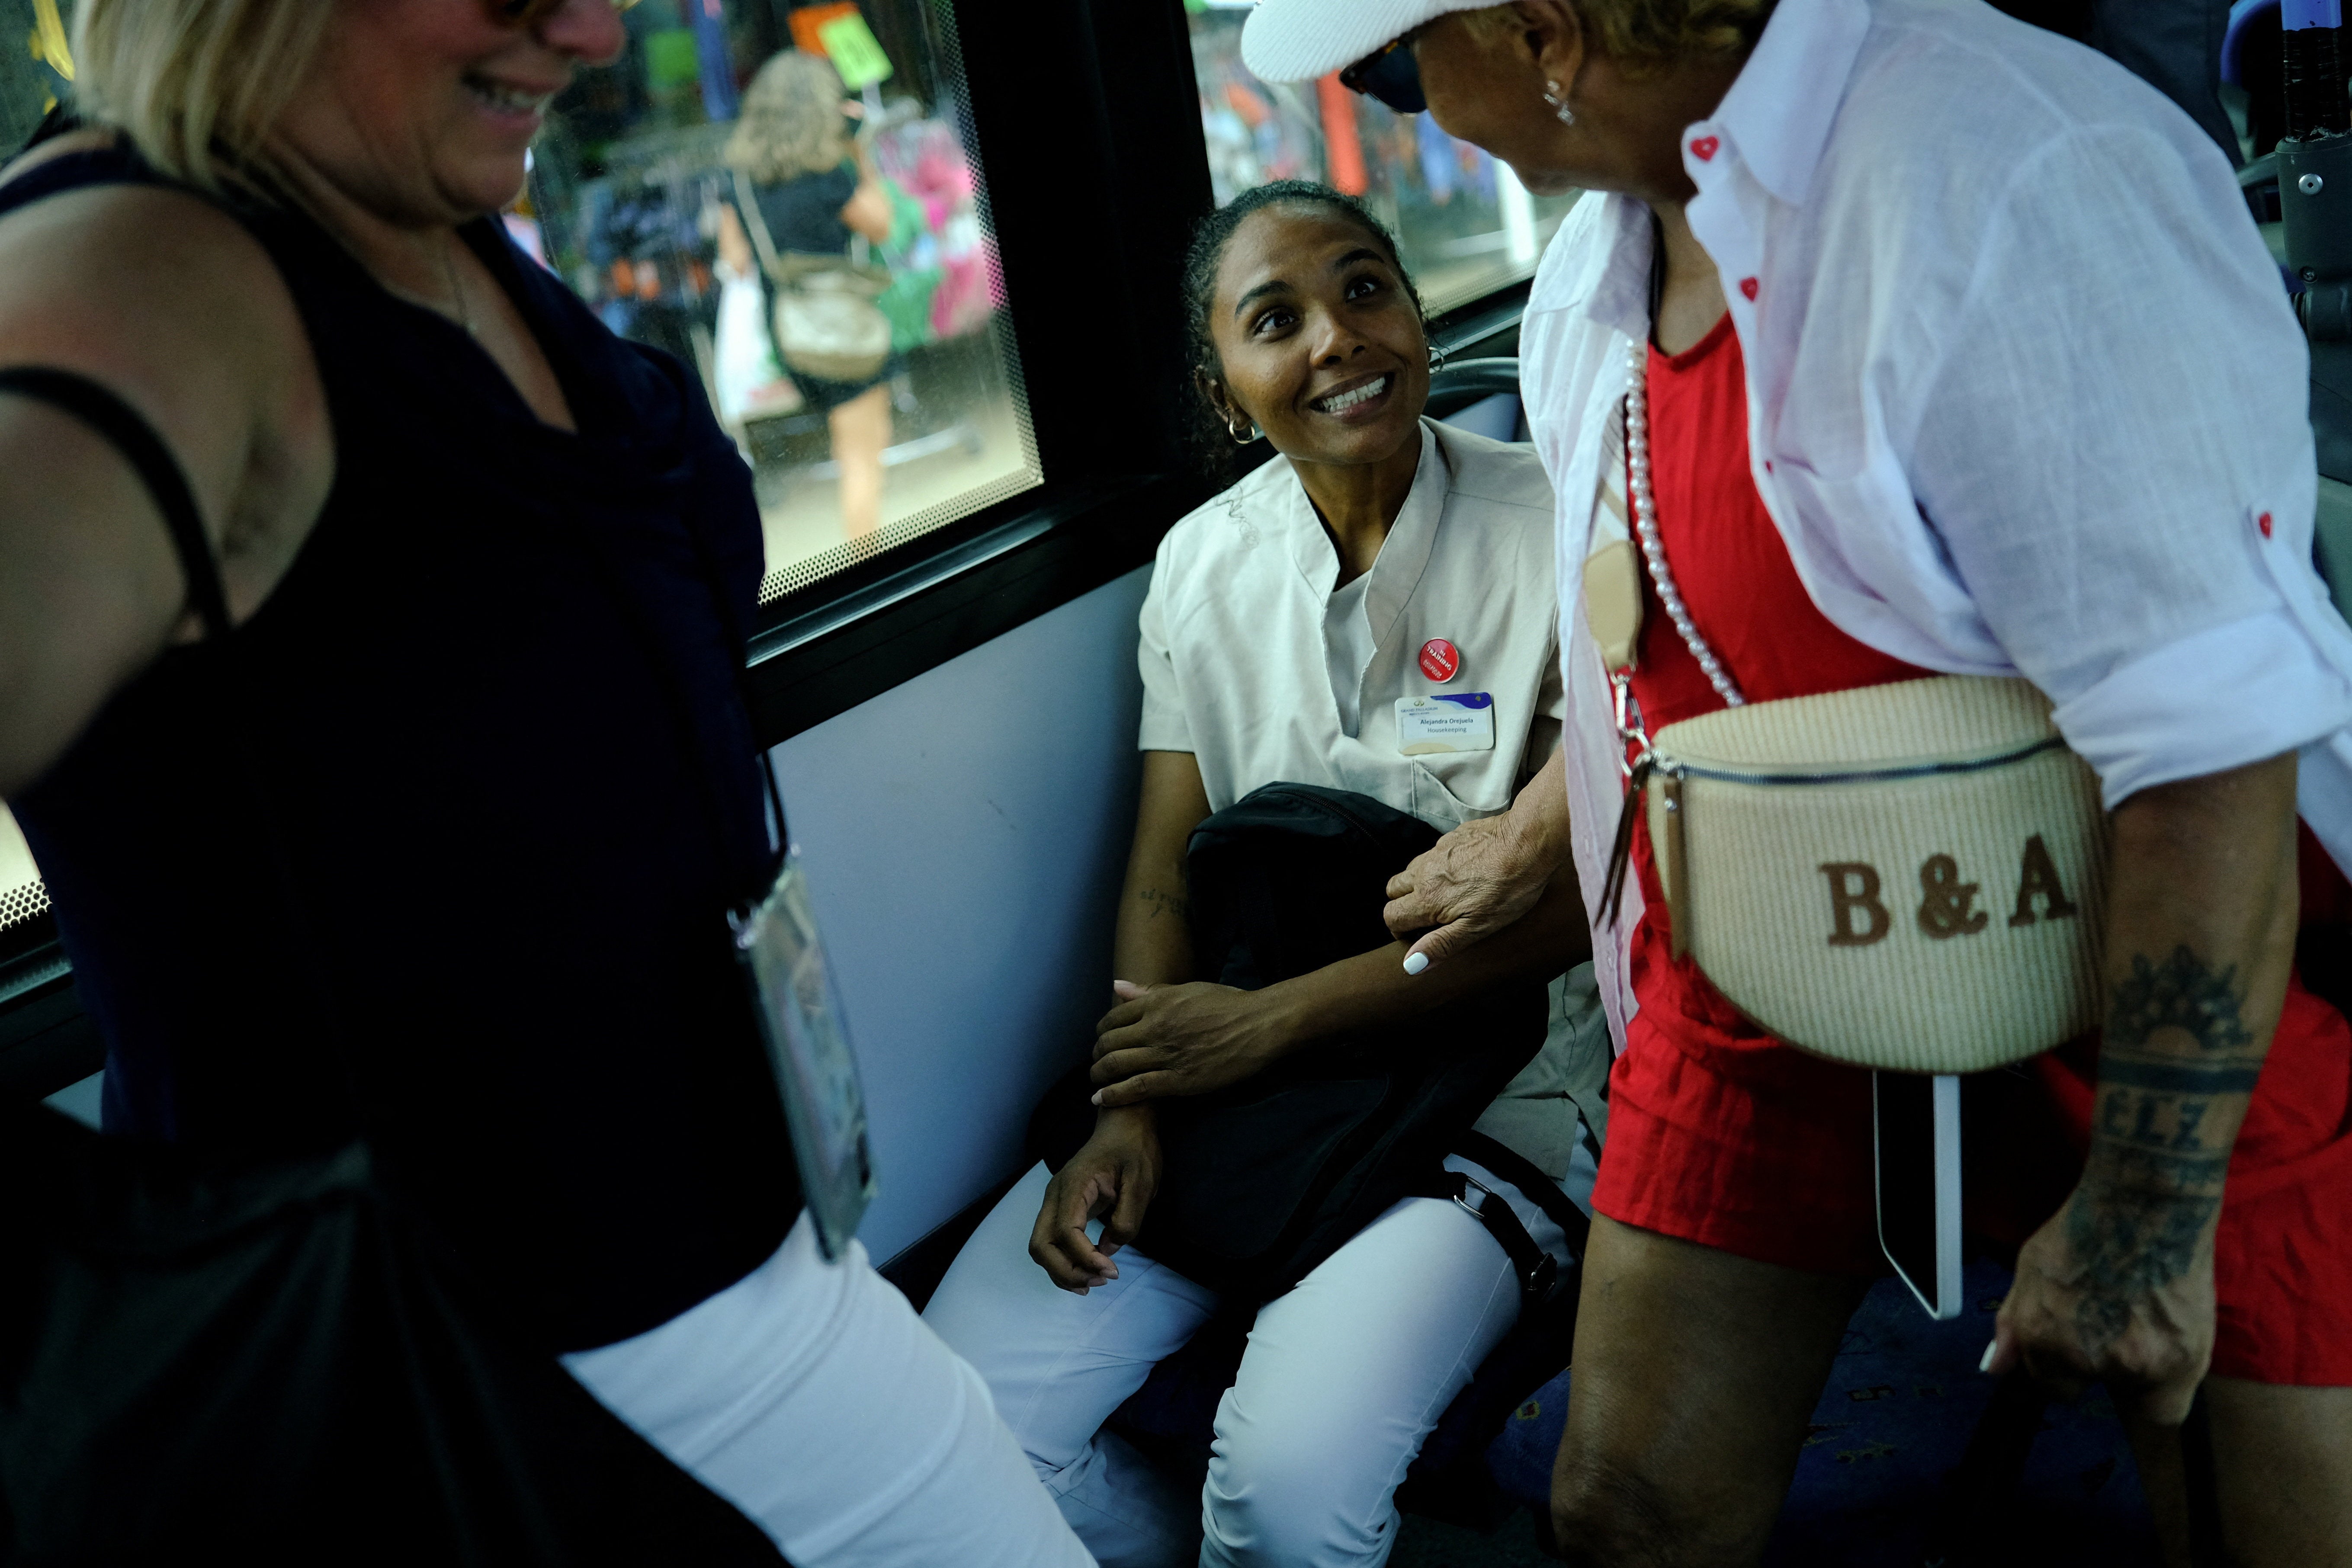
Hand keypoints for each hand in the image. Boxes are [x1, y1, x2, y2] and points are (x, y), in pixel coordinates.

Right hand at [1029, 1106, 1160, 1291]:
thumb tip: (1109, 1250)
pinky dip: (1062, 1263)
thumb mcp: (1141, 1181)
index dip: (1085, 1258)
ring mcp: (1054, 1201)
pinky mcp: (1060, 1208)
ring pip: (1040, 1247)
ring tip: (1093, 1283)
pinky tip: (1085, 1273)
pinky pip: (1050, 1242)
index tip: (1111, 1272)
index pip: (1066, 1231)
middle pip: (1040, 1245)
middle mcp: (1055, 1194)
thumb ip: (1127, 1218)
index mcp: (1074, 1184)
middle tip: (1099, 1282)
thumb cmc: (1134, 1148)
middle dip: (1066, 1271)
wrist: (1123, 1125)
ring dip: (1062, 1271)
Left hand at [1088, 980, 1291, 1106]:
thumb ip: (1150, 991)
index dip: (1102, 1031)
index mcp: (1157, 1003)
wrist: (1259, 1025)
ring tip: (1096, 1082)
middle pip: (1109, 1042)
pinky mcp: (1178, 1080)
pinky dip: (1113, 1095)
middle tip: (1096, 1063)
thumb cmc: (1229, 1004)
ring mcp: (1165, 1054)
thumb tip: (1116, 987)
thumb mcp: (1188, 989)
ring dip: (1099, 1075)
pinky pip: (1136, 1088)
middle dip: (1097, 1054)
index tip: (1102, 1039)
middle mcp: (1155, 1027)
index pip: (1114, 1017)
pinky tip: (1100, 1100)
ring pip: (1117, 1065)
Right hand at [1383, 811, 1554, 970]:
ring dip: (1418, 883)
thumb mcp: (1478, 927)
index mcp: (1428, 898)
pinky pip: (1433, 852)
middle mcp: (1425, 872)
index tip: (1416, 935)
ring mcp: (1437, 850)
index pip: (1392, 915)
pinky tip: (1464, 871)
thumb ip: (1441, 944)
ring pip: (1411, 868)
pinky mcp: (1452, 836)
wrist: (1528, 844)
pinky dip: (1438, 865)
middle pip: (1393, 889)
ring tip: (1446, 893)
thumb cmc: (1508, 889)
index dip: (1399, 930)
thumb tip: (1411, 963)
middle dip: (1402, 904)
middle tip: (1427, 915)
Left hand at [1986, 1178, 2217, 1424]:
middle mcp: (2080, 1357)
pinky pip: (2169, 1407)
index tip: (2080, 1349)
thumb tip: (1994, 1369)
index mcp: (2040, 1336)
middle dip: (2098, 1370)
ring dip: (2137, 1371)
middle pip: (2089, 1388)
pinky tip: (2171, 1349)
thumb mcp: (2030, 1268)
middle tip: (2115, 1327)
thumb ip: (2012, 1323)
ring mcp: (2132, 1364)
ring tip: (2144, 1320)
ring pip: (2131, 1398)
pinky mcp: (2180, 1362)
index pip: (2050, 1386)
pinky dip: (2170, 1386)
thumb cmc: (2085, 1230)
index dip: (2066, 1369)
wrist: (2145, 1207)